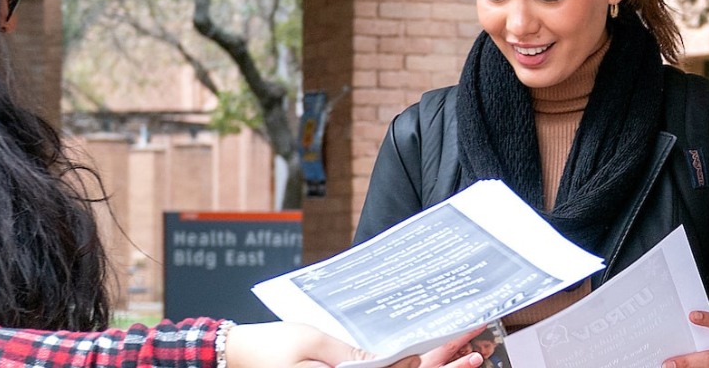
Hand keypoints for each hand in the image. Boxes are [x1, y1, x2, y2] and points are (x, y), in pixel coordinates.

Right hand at [226, 323, 484, 367]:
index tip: (464, 352)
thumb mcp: (312, 343)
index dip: (437, 367)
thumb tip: (395, 361)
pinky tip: (420, 357)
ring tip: (463, 355)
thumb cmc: (268, 349)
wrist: (233, 357)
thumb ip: (352, 355)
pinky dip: (401, 367)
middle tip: (476, 354)